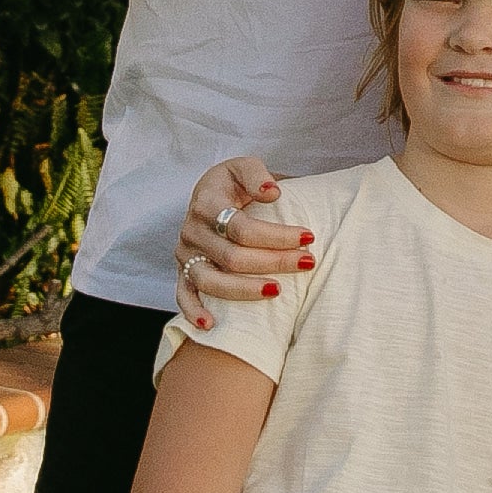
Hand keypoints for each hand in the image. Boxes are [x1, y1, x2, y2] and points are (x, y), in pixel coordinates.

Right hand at [175, 158, 314, 329]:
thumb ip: (256, 175)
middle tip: (307, 262)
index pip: (241, 227)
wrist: (211, 196)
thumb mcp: (244, 167)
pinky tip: (211, 325)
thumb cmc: (234, 184)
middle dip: (273, 261)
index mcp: (206, 203)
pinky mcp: (182, 272)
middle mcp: (192, 231)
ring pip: (211, 281)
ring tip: (278, 290)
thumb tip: (272, 192)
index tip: (308, 237)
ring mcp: (186, 255)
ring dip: (245, 290)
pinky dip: (193, 312)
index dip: (275, 235)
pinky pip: (183, 296)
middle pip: (232, 256)